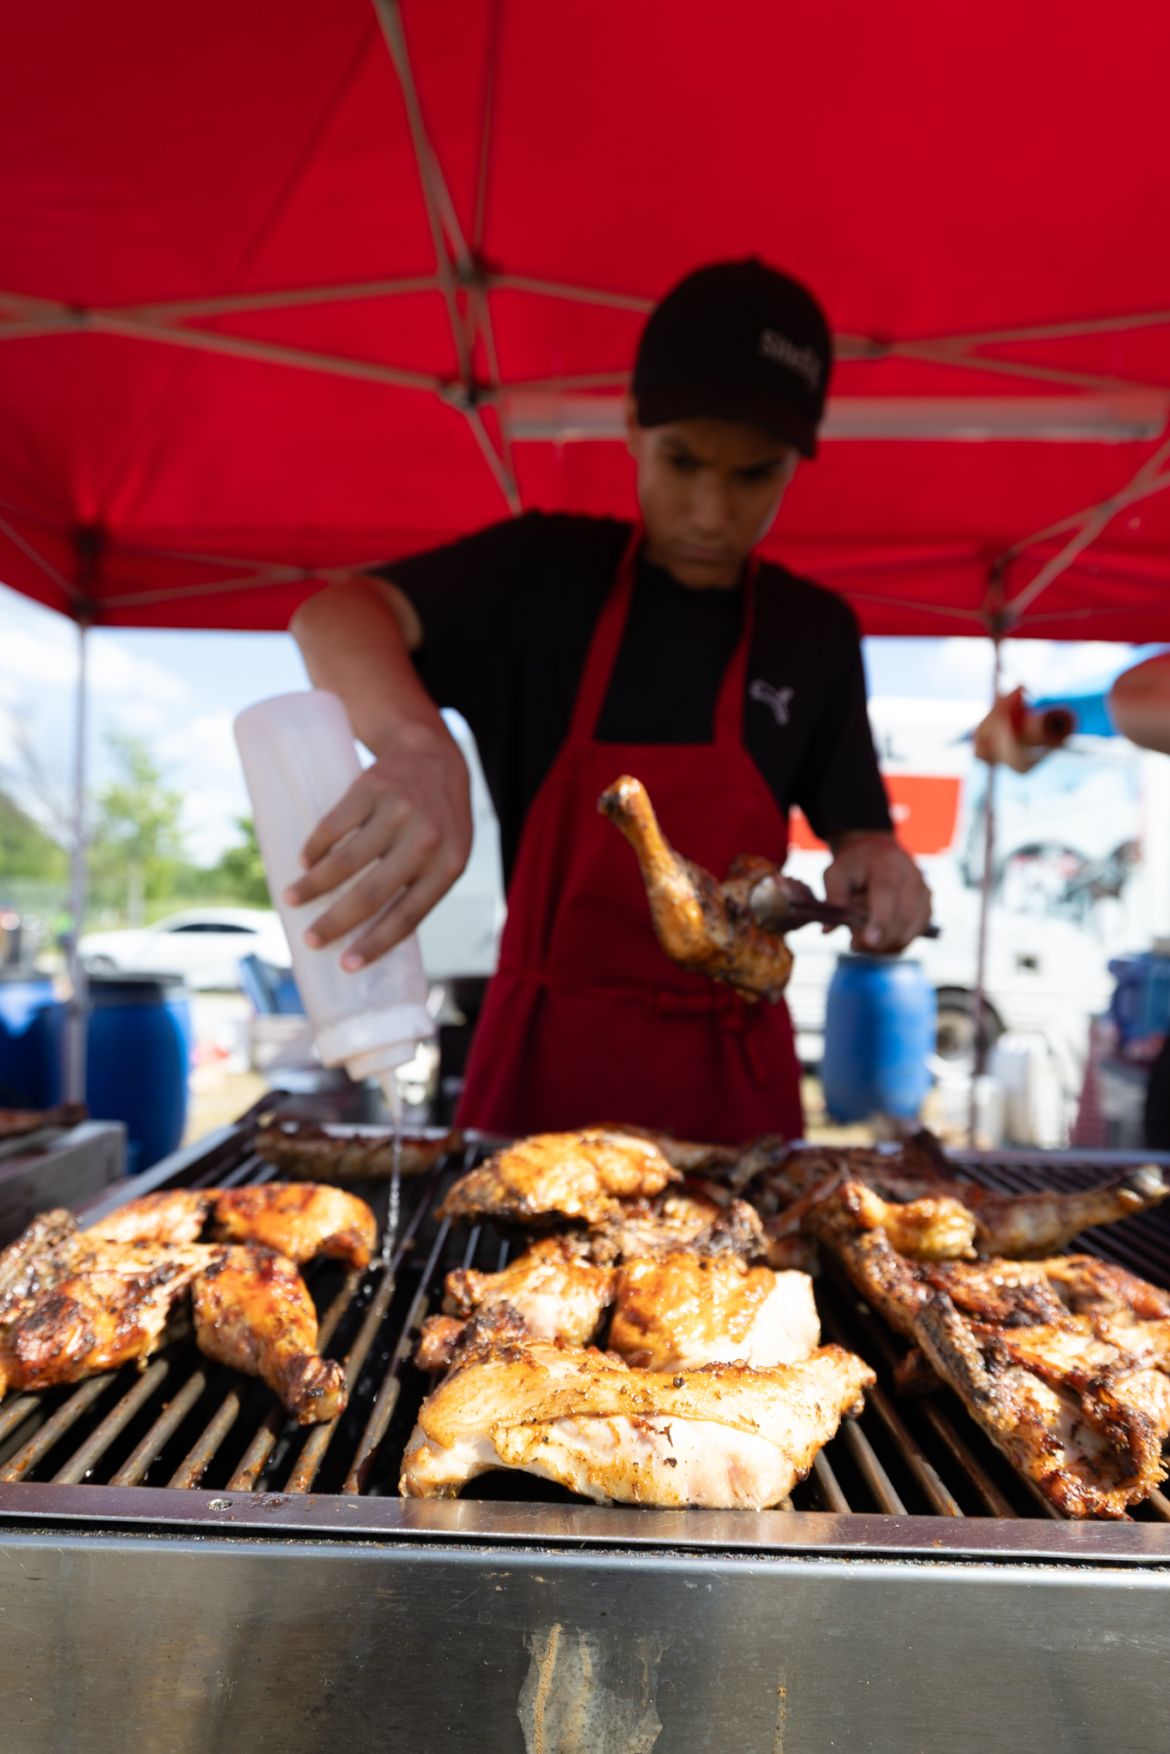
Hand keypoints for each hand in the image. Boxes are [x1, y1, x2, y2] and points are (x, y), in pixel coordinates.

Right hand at [283, 720, 471, 968]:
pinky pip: (334, 825)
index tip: (347, 965)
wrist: (433, 754)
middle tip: (310, 940)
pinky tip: (305, 860)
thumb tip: (375, 937)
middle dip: (334, 922)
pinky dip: (316, 846)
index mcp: (448, 866)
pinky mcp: (372, 787)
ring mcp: (399, 811)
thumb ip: (422, 888)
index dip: (375, 944)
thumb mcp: (448, 854)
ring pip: (346, 860)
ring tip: (292, 898)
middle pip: (371, 893)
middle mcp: (425, 840)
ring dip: (313, 884)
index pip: (408, 916)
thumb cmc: (439, 818)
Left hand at [823, 832, 932, 953]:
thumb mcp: (835, 873)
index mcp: (889, 865)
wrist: (877, 853)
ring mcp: (924, 895)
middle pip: (902, 918)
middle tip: (853, 946)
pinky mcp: (927, 910)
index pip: (888, 894)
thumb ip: (833, 898)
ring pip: (909, 933)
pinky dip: (892, 945)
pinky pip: (911, 938)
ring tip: (862, 938)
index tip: (869, 942)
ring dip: (884, 945)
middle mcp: (913, 879)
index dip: (880, 920)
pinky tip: (876, 937)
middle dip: (878, 941)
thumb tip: (828, 931)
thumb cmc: (854, 866)